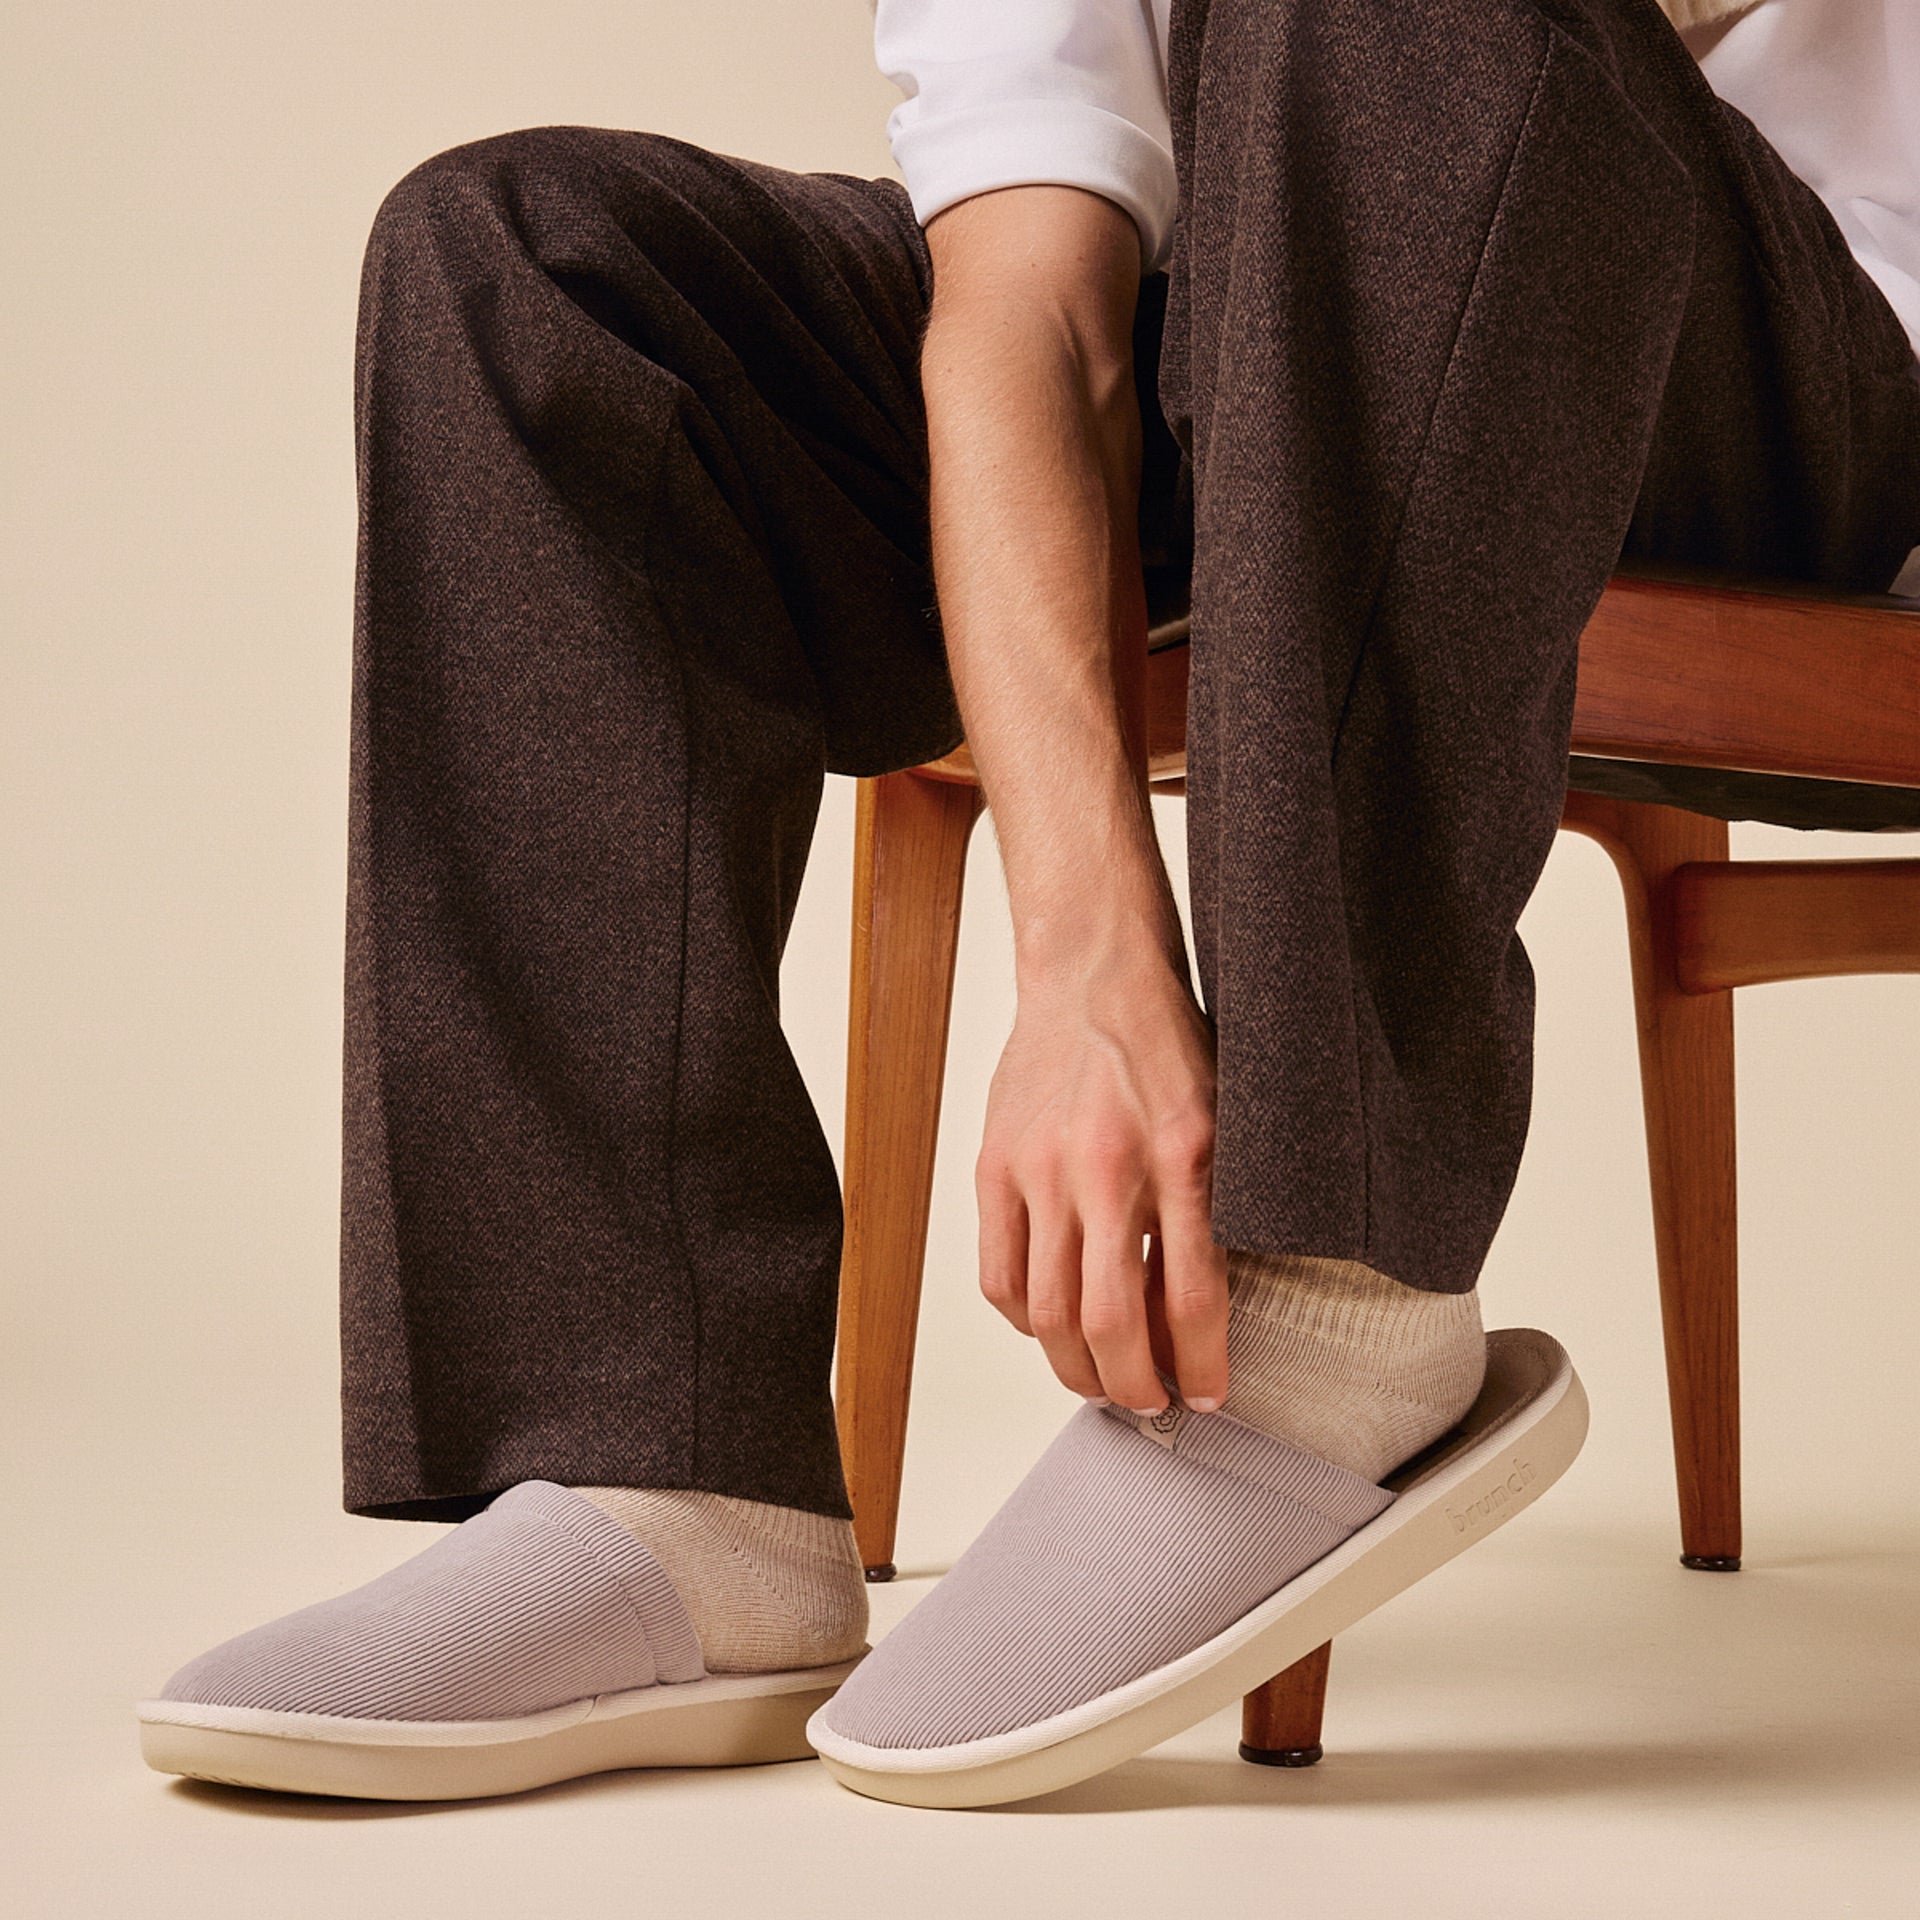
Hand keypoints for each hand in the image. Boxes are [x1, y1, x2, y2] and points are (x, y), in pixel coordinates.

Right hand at [975, 939, 1228, 1414]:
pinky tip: (1051, 1324)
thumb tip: (1205, 1314)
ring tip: (1101, 1379)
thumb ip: (1217, 1209)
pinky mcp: (994, 1165)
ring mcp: (1042, 1168)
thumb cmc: (1166, 1045)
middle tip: (1152, 1401)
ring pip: (1044, 1312)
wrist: (1092, 972)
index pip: (1193, 1294)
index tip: (1207, 1392)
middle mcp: (1109, 1165)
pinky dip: (1024, 1320)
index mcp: (1184, 1153)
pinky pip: (999, 1274)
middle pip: (1108, 1321)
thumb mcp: (1223, 1120)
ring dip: (1075, 1368)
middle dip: (1134, 1386)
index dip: (1202, 1364)